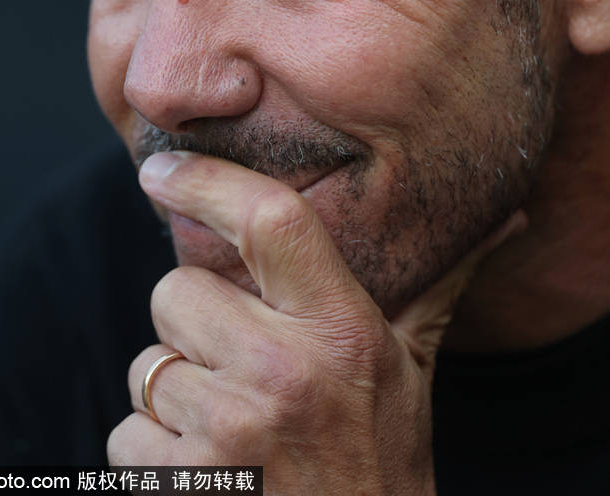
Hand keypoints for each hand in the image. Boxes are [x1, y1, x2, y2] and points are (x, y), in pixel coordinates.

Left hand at [108, 151, 521, 494]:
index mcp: (340, 331)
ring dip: (176, 391)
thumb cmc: (380, 460)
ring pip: (147, 365)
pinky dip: (154, 451)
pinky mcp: (178, 483)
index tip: (161, 168)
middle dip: (194, 321)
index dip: (207, 181)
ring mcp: (228, 431)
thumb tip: (506, 219)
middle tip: (241, 361)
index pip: (270, 220)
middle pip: (177, 291)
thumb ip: (436, 288)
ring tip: (235, 422)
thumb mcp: (412, 370)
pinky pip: (126, 433)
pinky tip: (210, 467)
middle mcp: (281, 373)